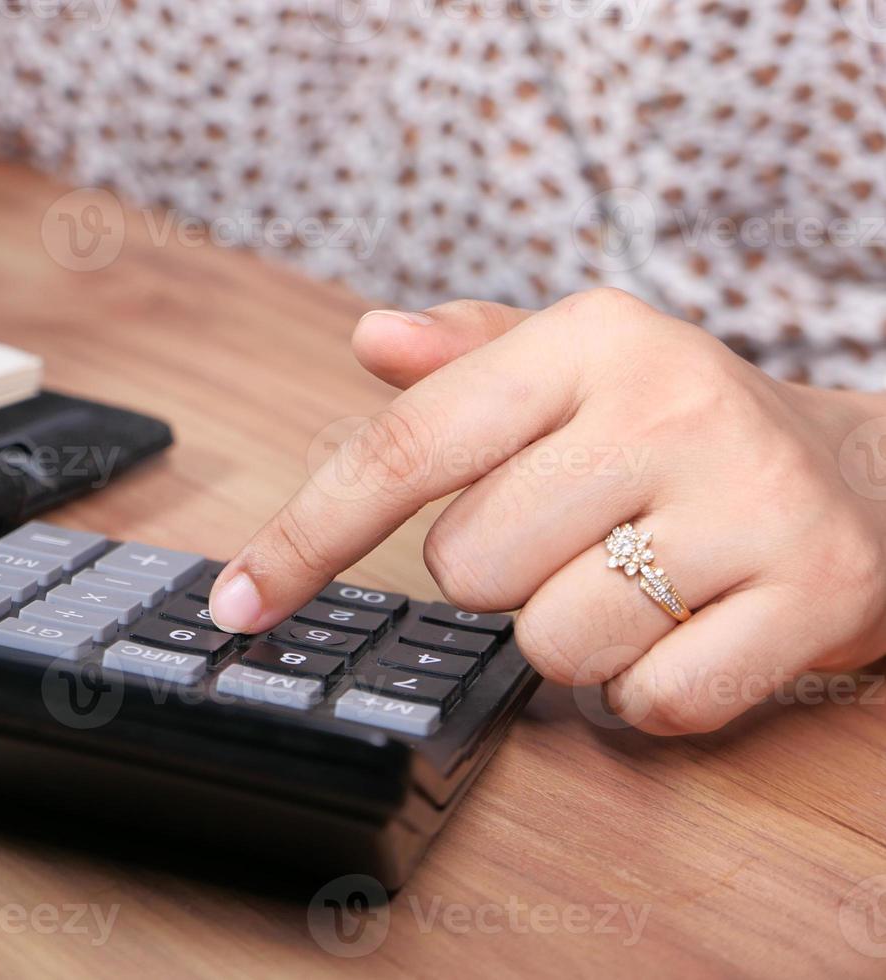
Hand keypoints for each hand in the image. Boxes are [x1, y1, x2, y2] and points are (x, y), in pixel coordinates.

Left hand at [209, 288, 885, 734]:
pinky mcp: (815, 594)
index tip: (241, 601)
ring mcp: (750, 502)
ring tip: (641, 577)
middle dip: (502, 575)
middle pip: (471, 567)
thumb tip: (370, 338)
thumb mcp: (581, 366)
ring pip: (552, 643)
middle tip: (576, 535)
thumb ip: (469, 357)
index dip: (308, 534)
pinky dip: (650, 688)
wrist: (868, 477)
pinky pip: (650, 702)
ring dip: (575, 635)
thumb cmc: (685, 428)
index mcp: (591, 340)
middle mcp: (670, 406)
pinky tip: (689, 626)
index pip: (408, 447)